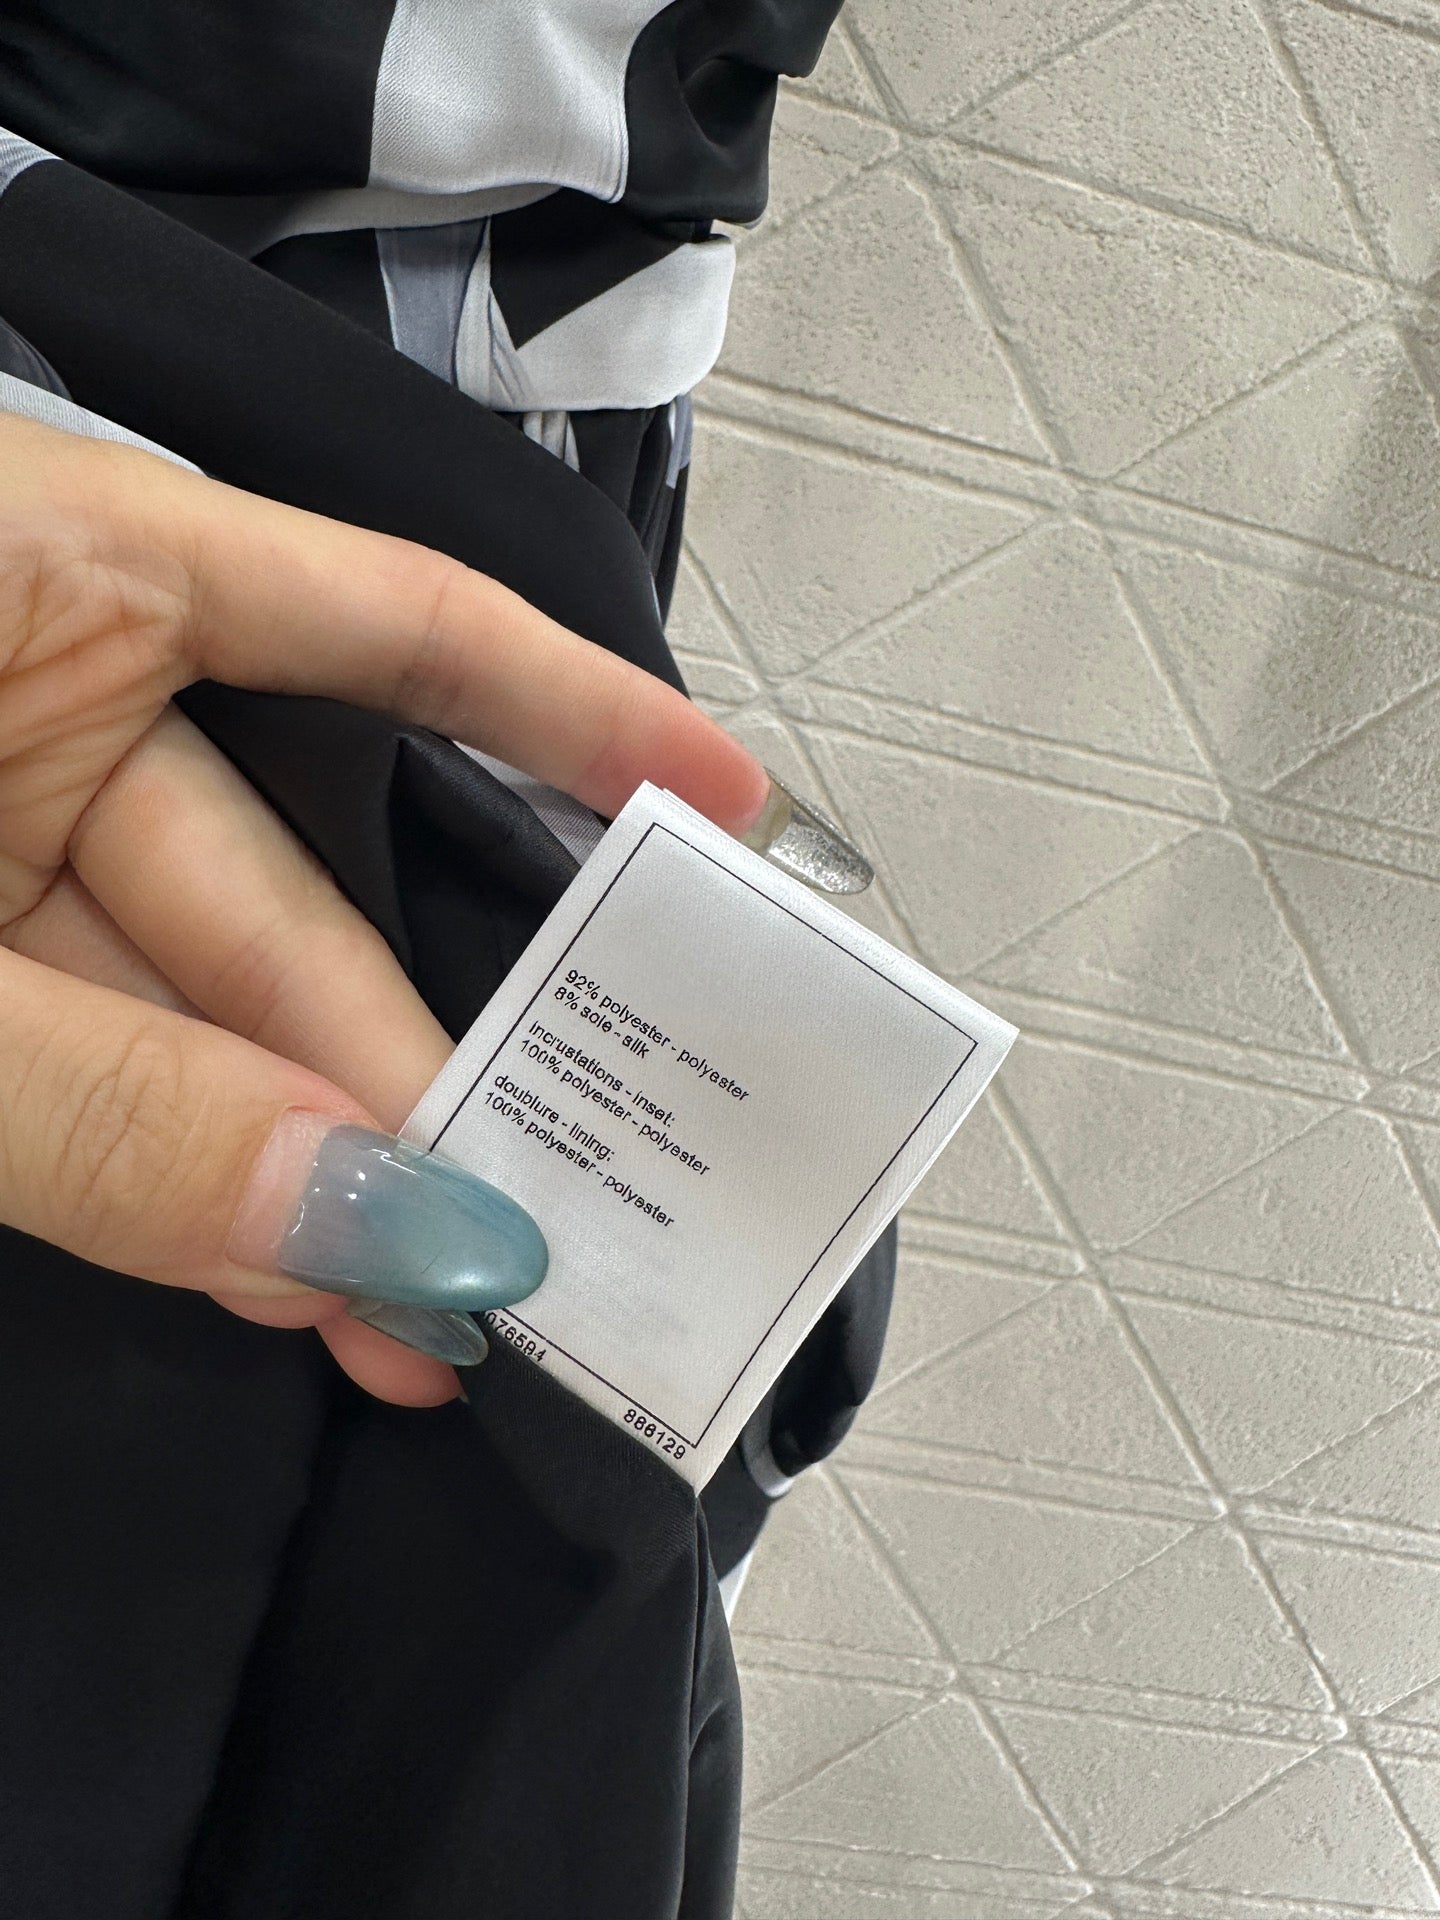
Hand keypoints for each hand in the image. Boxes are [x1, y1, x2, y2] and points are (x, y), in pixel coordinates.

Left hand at [0, 412, 769, 1405]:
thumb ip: (120, 1108)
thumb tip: (396, 1235)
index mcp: (47, 562)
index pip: (381, 621)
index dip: (571, 716)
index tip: (727, 811)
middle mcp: (40, 667)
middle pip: (285, 883)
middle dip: (404, 1080)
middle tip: (527, 1246)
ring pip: (190, 993)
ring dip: (298, 1163)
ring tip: (413, 1323)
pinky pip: (96, 1034)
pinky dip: (175, 1157)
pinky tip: (277, 1270)